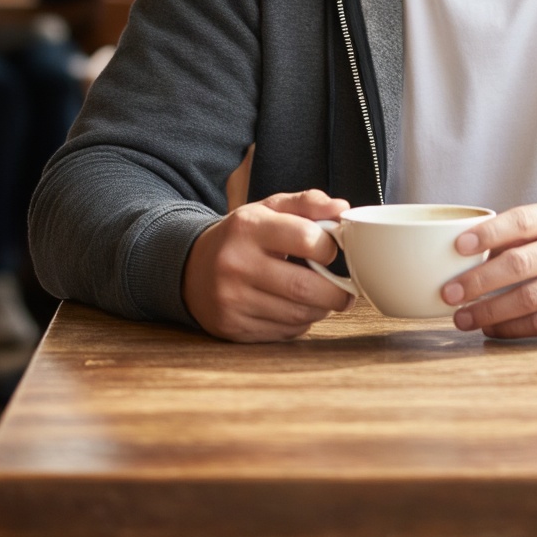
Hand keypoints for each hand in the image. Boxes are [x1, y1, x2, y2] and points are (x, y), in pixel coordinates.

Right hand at [182, 190, 354, 341]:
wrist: (191, 267)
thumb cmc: (241, 237)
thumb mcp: (269, 209)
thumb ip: (307, 204)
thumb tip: (342, 209)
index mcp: (248, 227)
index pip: (307, 239)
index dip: (330, 247)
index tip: (331, 250)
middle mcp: (236, 264)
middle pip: (305, 287)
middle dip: (336, 292)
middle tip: (344, 289)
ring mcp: (232, 299)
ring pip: (297, 315)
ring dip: (320, 309)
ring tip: (321, 297)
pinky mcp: (233, 327)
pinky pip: (283, 332)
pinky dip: (299, 323)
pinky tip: (294, 309)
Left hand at [441, 199, 536, 338]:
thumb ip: (525, 230)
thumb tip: (474, 250)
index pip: (521, 222)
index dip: (488, 234)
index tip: (459, 246)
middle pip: (520, 265)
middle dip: (478, 281)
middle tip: (449, 292)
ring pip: (529, 299)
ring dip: (489, 312)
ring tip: (462, 317)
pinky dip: (513, 328)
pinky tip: (492, 328)